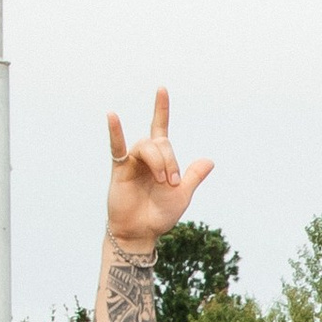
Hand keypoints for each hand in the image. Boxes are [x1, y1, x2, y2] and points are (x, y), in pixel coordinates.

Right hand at [104, 87, 213, 251]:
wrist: (142, 232)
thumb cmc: (159, 214)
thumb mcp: (182, 195)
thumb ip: (193, 176)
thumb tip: (209, 161)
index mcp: (161, 159)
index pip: (160, 128)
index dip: (161, 109)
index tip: (161, 89)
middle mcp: (145, 156)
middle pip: (160, 142)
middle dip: (171, 160)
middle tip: (171, 182)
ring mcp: (132, 161)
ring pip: (147, 146)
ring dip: (159, 161)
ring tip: (162, 181)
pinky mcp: (119, 169)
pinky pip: (117, 146)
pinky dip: (115, 131)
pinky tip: (112, 115)